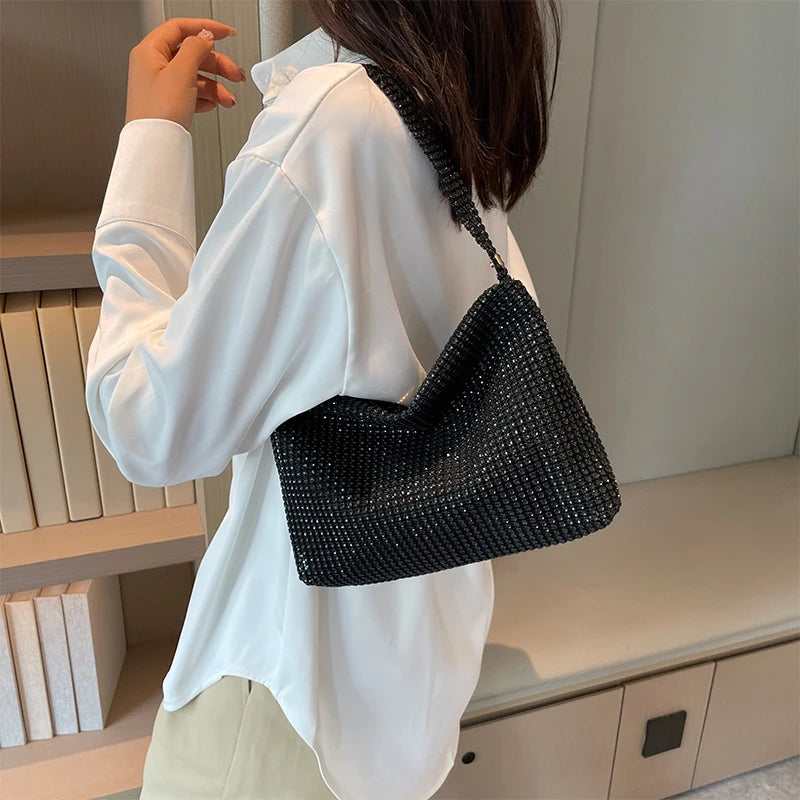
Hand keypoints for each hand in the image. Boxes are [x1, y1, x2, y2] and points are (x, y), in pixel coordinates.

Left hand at [125, 17, 246, 131]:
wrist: (154, 146)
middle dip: (217, 65)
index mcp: (150, 51)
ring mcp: (161, 86)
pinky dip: (206, 98)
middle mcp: (153, 66)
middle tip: (234, 73)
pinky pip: (192, 93)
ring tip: (228, 99)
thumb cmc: (158, 113)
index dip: (205, 28)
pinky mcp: (169, 103)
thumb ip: (195, 48)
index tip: (226, 33)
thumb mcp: (180, 72)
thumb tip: (205, 35)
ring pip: (195, 76)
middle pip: (192, 54)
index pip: (180, 28)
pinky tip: (213, 104)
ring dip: (216, 86)